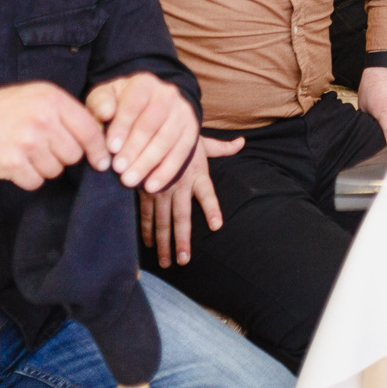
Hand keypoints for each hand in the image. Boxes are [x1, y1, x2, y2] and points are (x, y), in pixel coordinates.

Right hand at [0, 81, 110, 190]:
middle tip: (49, 148)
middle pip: (74, 155)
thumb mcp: (43, 96)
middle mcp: (43, 122)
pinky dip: (30, 177)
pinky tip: (21, 163)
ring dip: (46, 167)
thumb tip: (100, 136)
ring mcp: (27, 143)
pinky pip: (35, 182)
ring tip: (31, 152)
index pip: (90, 131)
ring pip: (55, 170)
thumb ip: (69, 113)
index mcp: (55, 102)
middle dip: (65, 156)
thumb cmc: (12, 108)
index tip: (102, 162)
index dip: (98, 150)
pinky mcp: (12, 163)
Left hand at [85, 72, 199, 193]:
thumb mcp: (103, 99)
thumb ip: (99, 104)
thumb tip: (106, 112)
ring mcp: (182, 112)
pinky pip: (182, 152)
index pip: (134, 103)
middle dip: (135, 148)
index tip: (110, 148)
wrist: (145, 107)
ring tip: (129, 181)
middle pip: (152, 122)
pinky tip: (151, 186)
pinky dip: (167, 171)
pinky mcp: (192, 130)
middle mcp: (167, 94)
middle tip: (119, 168)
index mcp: (144, 83)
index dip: (122, 126)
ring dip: (148, 162)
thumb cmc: (117, 106)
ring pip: (168, 139)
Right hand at [140, 134, 242, 268]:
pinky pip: (145, 215)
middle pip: (181, 217)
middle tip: (183, 261)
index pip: (207, 194)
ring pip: (161, 221)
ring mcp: (160, 189)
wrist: (152, 125)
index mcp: (196, 174)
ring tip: (166, 263)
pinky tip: (147, 246)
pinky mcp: (144, 190)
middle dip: (181, 241)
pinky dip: (145, 231)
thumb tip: (242, 142)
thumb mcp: (202, 141)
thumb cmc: (179, 135)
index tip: (217, 226)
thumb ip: (222, 148)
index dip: (212, 209)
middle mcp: (178, 185)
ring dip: (163, 243)